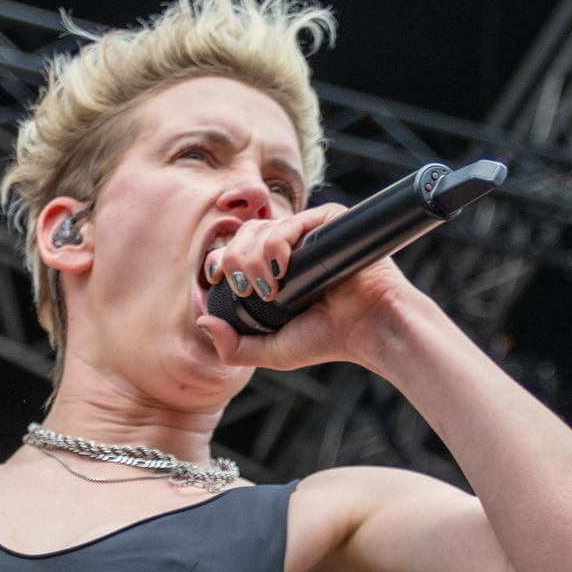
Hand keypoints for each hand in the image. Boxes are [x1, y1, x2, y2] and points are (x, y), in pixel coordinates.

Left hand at [196, 201, 421, 373]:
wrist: (369, 328)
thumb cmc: (327, 339)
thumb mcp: (271, 351)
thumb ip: (234, 346)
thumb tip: (202, 321)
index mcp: (274, 268)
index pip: (236, 248)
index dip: (220, 258)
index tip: (215, 278)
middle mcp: (290, 247)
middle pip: (243, 235)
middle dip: (236, 261)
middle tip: (250, 289)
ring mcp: (309, 232)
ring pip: (262, 227)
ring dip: (255, 257)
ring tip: (270, 287)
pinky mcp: (329, 221)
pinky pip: (291, 220)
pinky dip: (278, 243)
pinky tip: (282, 268)